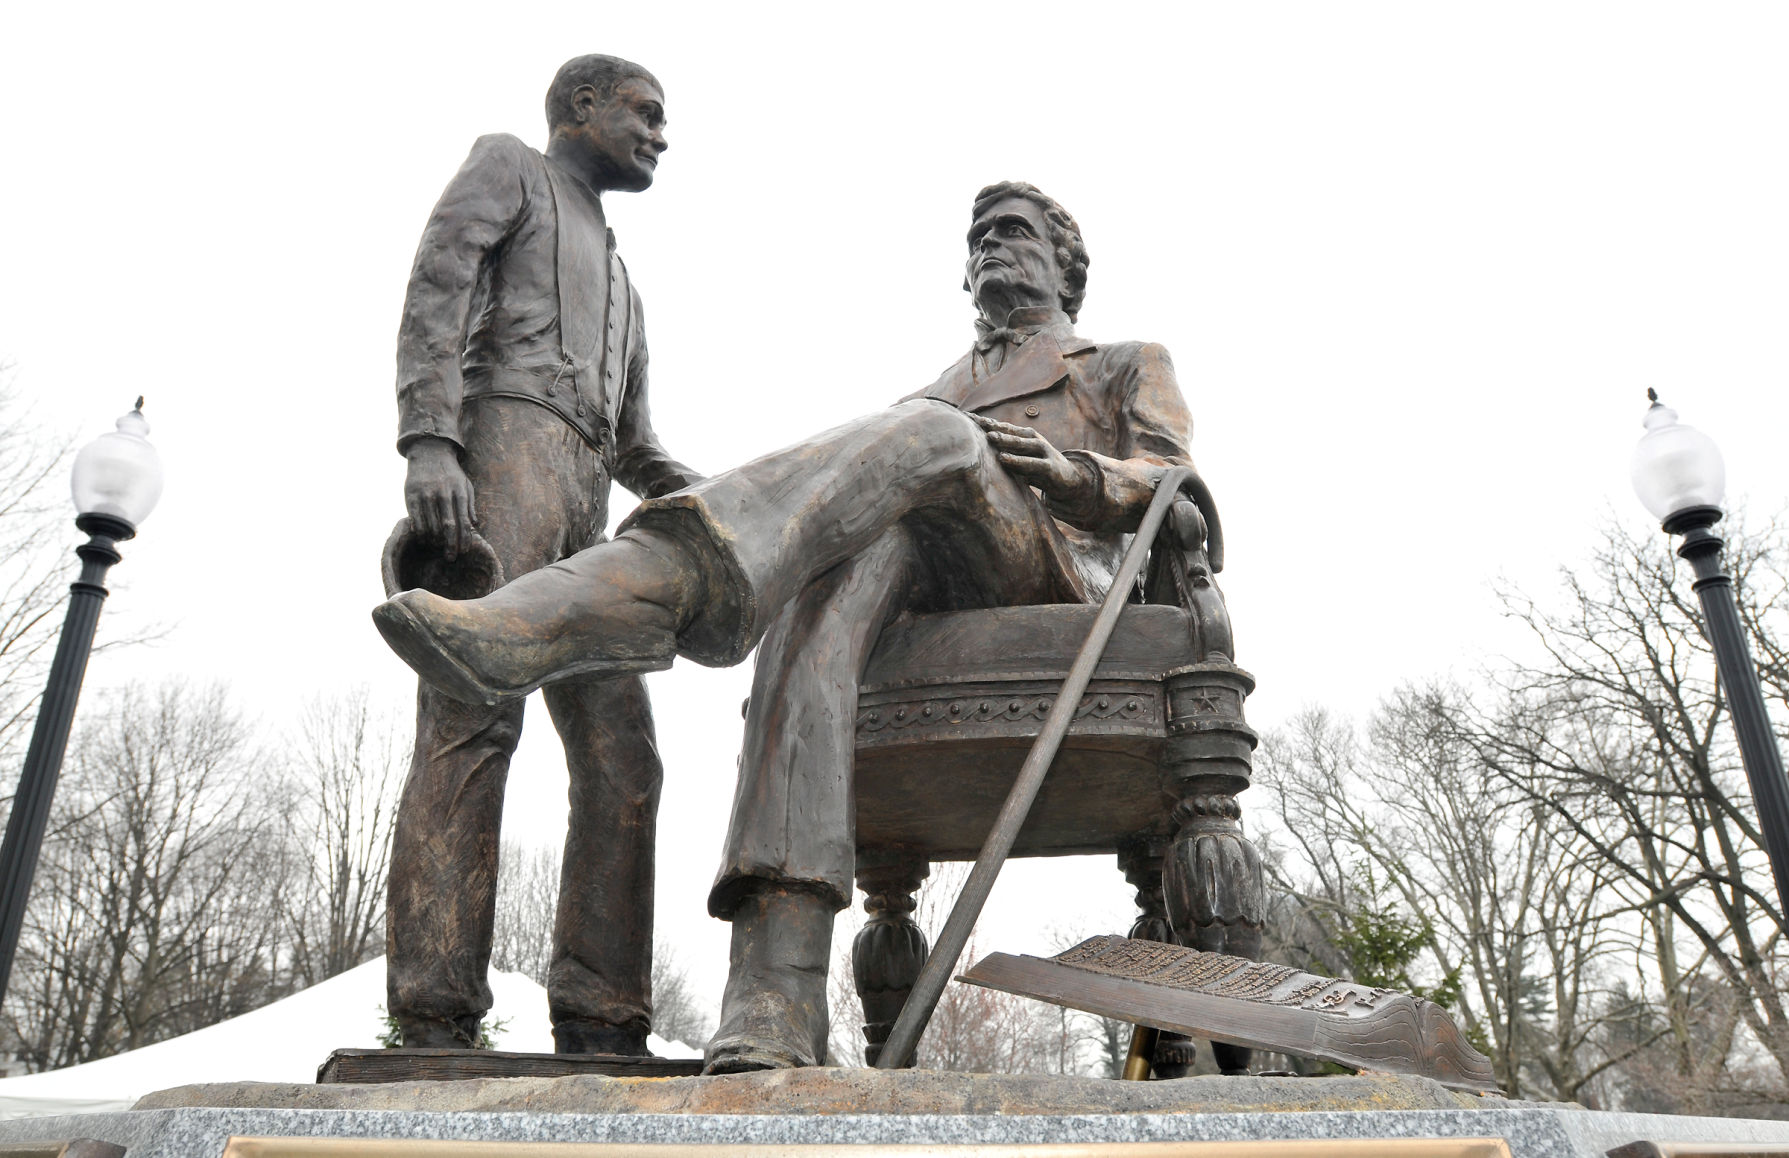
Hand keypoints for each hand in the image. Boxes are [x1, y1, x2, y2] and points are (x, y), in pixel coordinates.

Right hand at [404, 438, 476, 560]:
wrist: (430, 452)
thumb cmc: (450, 473)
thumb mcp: (466, 485)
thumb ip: (470, 505)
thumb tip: (475, 526)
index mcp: (459, 492)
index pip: (464, 521)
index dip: (465, 539)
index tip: (465, 551)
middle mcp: (443, 493)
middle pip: (448, 526)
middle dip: (451, 545)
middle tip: (451, 557)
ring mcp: (426, 494)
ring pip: (431, 525)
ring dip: (435, 540)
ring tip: (437, 547)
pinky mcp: (411, 495)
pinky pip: (416, 520)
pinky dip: (420, 532)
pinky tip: (424, 538)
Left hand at [972, 413, 1092, 505]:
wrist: (1069, 480)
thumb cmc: (1039, 468)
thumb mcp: (1021, 458)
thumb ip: (1005, 452)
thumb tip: (978, 450)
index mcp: (1024, 436)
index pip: (1001, 426)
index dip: (984, 421)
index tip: (965, 416)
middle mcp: (1033, 439)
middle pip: (1009, 431)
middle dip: (992, 426)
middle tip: (973, 421)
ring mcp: (1043, 451)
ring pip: (1021, 443)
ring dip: (1006, 440)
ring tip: (990, 437)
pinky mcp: (1049, 466)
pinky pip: (1032, 463)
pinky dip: (1018, 460)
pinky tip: (1004, 459)